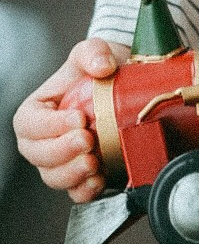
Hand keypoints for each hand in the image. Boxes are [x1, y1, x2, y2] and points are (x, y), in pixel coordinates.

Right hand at [14, 38, 128, 202]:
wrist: (125, 85)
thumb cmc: (100, 68)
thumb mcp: (93, 51)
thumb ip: (93, 52)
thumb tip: (102, 67)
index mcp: (36, 112)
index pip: (29, 124)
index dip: (50, 126)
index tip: (79, 118)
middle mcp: (43, 140)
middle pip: (38, 155)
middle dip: (62, 151)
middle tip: (88, 140)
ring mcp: (61, 161)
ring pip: (54, 177)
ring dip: (72, 173)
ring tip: (94, 162)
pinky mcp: (82, 176)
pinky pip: (76, 192)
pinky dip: (85, 190)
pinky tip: (100, 180)